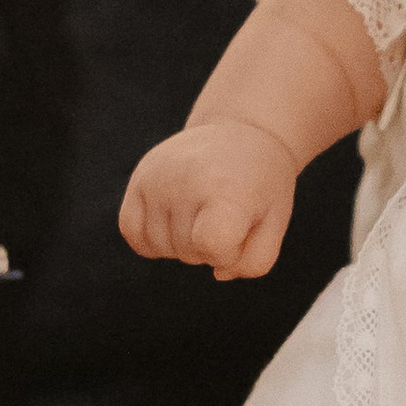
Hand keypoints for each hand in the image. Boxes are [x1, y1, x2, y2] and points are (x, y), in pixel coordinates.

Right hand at [121, 117, 293, 276]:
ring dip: (184, 242)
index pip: (211, 245)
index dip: (228, 253)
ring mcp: (158, 179)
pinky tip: (175, 219)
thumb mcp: (274, 222)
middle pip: (190, 252)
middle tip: (226, 211)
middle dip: (211, 247)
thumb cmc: (260, 186)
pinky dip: (152, 238)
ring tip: (203, 209)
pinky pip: (132, 232)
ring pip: (161, 247)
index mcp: (227, 191)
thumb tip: (217, 272)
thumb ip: (254, 261)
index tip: (240, 230)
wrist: (242, 133)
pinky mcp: (139, 179)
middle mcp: (186, 181)